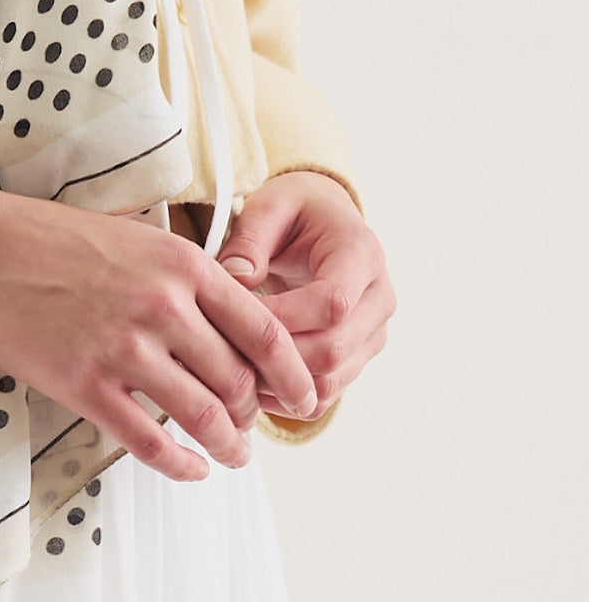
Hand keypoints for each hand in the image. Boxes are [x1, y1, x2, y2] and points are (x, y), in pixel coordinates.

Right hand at [0, 177, 342, 484]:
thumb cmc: (54, 240)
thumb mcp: (137, 237)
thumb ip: (185, 277)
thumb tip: (229, 326)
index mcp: (182, 266)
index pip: (265, 330)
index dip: (293, 374)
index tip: (305, 397)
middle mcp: (163, 307)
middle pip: (238, 379)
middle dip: (252, 413)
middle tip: (250, 426)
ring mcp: (125, 349)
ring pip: (203, 416)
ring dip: (226, 445)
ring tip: (231, 455)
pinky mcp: (87, 386)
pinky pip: (151, 442)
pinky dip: (180, 464)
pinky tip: (189, 468)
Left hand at [217, 170, 393, 423]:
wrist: (325, 224)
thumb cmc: (295, 212)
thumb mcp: (269, 206)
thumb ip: (250, 239)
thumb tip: (234, 278)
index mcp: (361, 254)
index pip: (333, 303)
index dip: (283, 318)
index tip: (234, 316)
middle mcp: (378, 299)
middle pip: (332, 350)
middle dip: (274, 357)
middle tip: (222, 351)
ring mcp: (372, 334)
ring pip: (330, 380)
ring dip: (277, 383)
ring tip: (231, 370)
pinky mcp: (358, 358)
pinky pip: (326, 393)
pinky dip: (286, 395)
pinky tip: (250, 381)